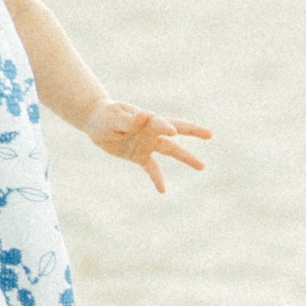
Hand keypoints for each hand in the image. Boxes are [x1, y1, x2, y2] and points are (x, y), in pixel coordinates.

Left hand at [83, 100, 210, 195]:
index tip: (172, 132)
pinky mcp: (140, 155)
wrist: (96, 121)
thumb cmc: (105, 116)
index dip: (165, 127)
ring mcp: (147, 143)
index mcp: (145, 118)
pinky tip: (163, 190)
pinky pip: (152, 168)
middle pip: (176, 131)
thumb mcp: (113, 118)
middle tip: (210, 134)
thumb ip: (129, 120)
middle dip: (193, 131)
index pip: (159, 122)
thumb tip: (144, 115)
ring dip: (186, 157)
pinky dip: (157, 178)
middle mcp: (150, 130)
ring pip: (171, 150)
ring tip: (202, 166)